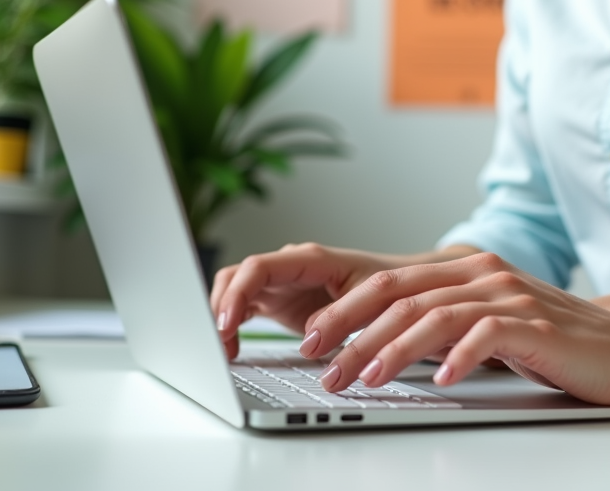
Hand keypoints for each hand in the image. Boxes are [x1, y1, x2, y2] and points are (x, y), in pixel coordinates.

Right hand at [210, 243, 403, 359]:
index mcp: (308, 259)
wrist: (392, 290)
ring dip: (222, 317)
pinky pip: (242, 307)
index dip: (238, 293)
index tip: (227, 322)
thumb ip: (338, 313)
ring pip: (234, 290)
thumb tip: (310, 334)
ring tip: (223, 350)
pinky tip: (232, 349)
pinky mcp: (276, 301)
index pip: (259, 267)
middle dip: (220, 306)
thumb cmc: (384, 287)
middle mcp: (287, 267)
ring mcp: (279, 283)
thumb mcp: (368, 299)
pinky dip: (232, 326)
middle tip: (217, 342)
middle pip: (237, 276)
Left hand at [300, 252, 609, 408]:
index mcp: (467, 269)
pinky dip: (458, 358)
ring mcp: (510, 296)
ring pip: (433, 315)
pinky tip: (442, 382)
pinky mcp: (536, 323)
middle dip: (352, 329)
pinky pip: (486, 335)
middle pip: (400, 294)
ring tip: (364, 378)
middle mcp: (484, 273)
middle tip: (321, 362)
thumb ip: (445, 325)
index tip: (312, 337)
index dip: (345, 309)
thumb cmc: (557, 345)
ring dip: (392, 350)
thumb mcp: (489, 327)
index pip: (391, 283)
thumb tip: (384, 349)